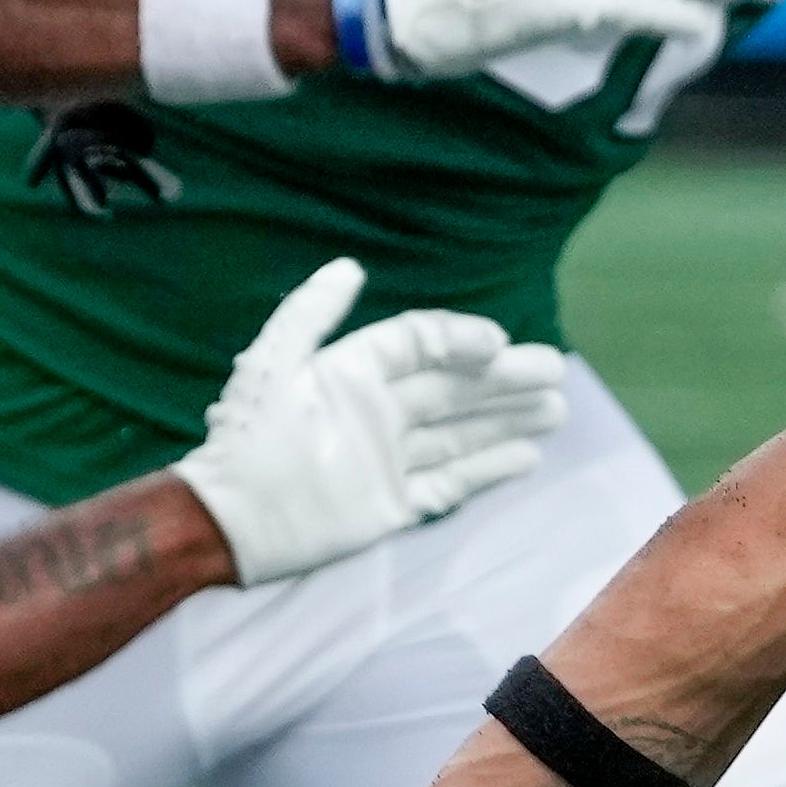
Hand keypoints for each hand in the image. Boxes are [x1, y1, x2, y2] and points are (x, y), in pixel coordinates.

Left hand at [172, 258, 567, 583]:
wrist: (230, 521)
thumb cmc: (253, 438)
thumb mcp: (273, 366)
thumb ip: (311, 314)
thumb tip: (350, 265)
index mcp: (351, 375)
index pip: (417, 346)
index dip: (458, 339)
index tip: (499, 342)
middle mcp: (376, 414)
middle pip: (451, 390)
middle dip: (504, 381)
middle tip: (555, 373)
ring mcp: (388, 462)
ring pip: (461, 434)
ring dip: (508, 420)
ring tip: (556, 410)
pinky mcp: (393, 506)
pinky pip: (452, 483)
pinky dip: (489, 470)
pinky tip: (528, 457)